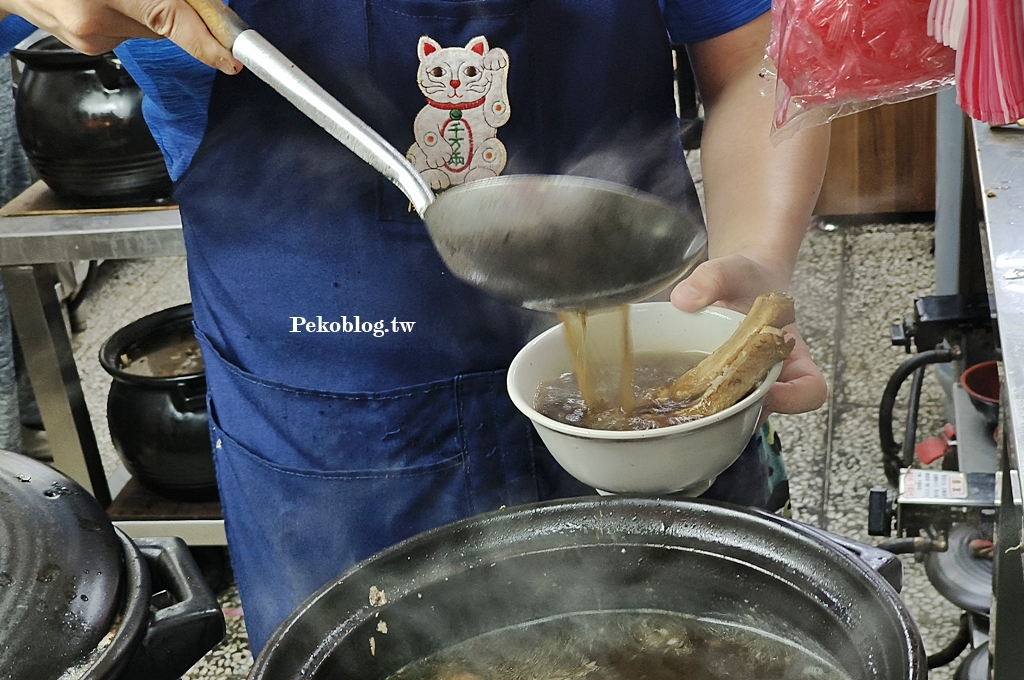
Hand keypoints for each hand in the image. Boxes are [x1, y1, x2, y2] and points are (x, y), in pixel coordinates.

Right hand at [2, 0, 240, 72]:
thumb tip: (200, 5)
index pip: (172, 21)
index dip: (207, 40)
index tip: (231, 57)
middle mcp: (96, 20)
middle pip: (165, 23)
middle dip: (174, 7)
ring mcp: (89, 38)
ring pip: (147, 28)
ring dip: (143, 8)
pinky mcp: (86, 46)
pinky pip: (125, 31)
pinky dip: (124, 14)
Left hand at [670, 254, 827, 417]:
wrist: (733, 280)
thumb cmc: (746, 278)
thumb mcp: (731, 269)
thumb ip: (712, 278)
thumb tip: (684, 298)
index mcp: (790, 352)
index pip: (810, 389)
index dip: (795, 398)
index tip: (769, 391)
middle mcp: (771, 375)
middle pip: (771, 410)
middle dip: (743, 412)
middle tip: (712, 403)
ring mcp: (746, 383)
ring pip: (741, 414)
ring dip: (717, 413)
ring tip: (689, 404)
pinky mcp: (721, 385)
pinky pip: (714, 405)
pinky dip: (697, 405)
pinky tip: (674, 398)